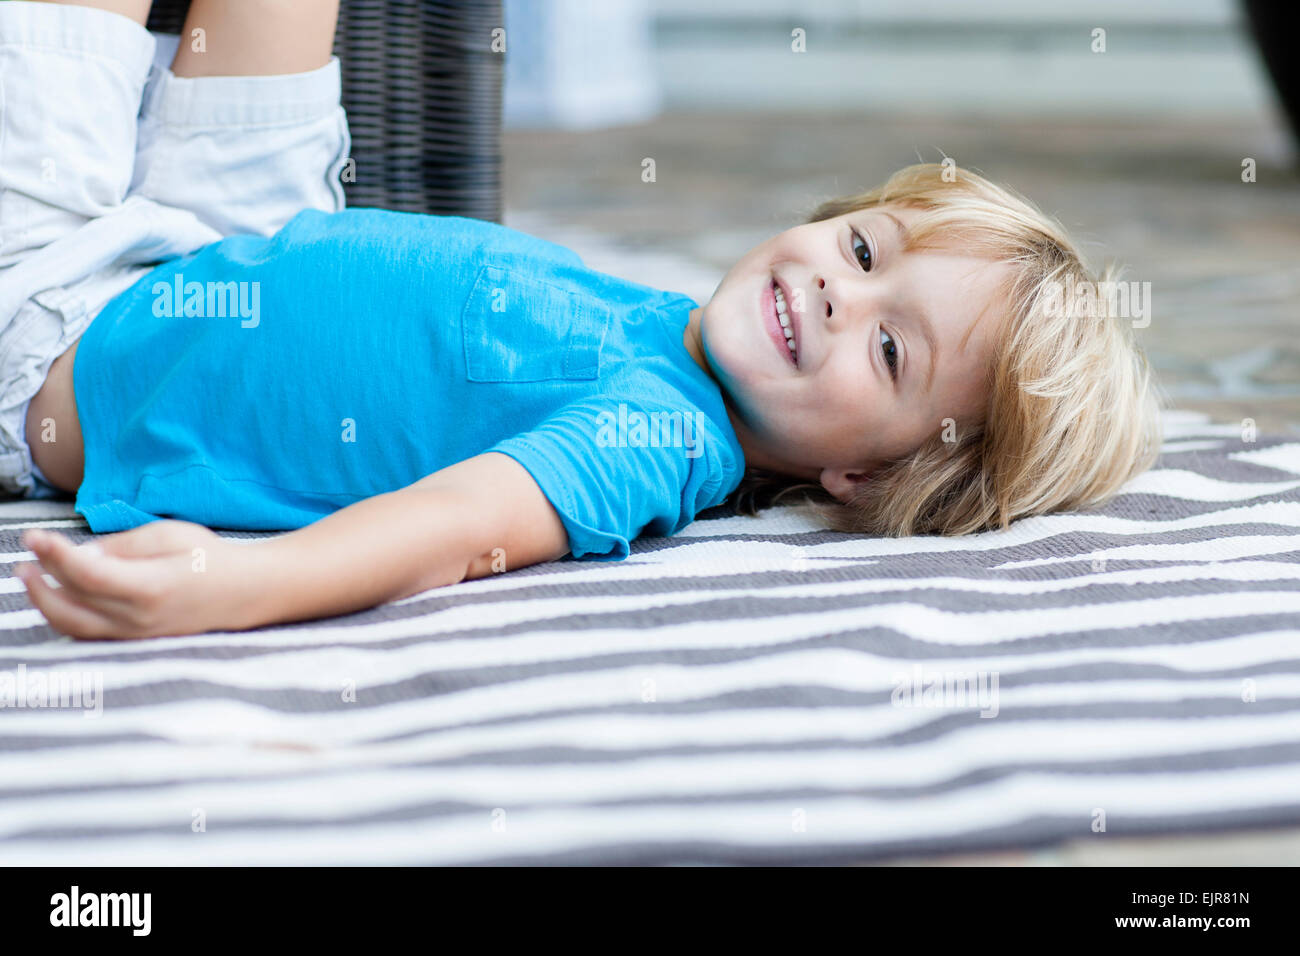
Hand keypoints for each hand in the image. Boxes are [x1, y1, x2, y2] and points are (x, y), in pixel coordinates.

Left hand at [15, 521, 252, 638]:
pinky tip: (56, 597)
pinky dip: (64, 616)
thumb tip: (81, 556)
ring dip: (45, 602)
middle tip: (25, 555)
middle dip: (40, 578)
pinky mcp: (136, 640)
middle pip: (73, 601)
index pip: (87, 574)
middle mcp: (140, 618)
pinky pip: (89, 633)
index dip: (55, 555)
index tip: (36, 536)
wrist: (245, 592)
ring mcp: (137, 634)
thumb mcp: (169, 536)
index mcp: (151, 587)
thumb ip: (122, 546)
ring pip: (74, 625)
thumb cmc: (210, 557)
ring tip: (30, 577)